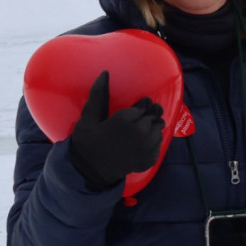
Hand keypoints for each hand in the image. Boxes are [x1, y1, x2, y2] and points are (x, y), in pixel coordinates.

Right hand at [69, 70, 165, 190]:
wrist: (89, 172)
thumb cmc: (86, 143)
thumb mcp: (88, 118)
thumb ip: (98, 95)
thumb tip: (104, 73)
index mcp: (125, 120)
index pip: (143, 106)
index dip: (144, 105)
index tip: (142, 104)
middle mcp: (139, 133)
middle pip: (153, 118)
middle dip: (150, 116)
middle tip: (145, 116)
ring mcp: (145, 148)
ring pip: (158, 131)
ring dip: (154, 128)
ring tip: (145, 128)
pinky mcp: (147, 161)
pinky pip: (158, 146)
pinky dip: (155, 143)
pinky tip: (146, 143)